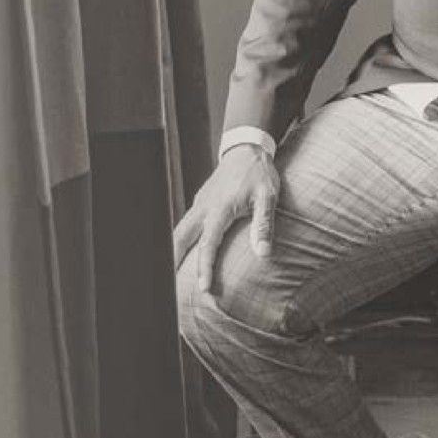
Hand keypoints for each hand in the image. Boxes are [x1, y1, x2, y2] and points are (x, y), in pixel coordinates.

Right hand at [172, 144, 281, 295]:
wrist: (247, 149)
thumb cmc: (259, 174)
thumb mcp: (268, 196)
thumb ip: (264, 225)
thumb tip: (263, 254)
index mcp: (220, 209)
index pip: (208, 244)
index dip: (204, 267)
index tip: (203, 288)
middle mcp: (204, 208)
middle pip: (181, 239)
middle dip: (173, 262)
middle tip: (169, 287)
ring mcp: (200, 204)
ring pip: (179, 232)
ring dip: (173, 252)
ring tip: (169, 276)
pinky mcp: (200, 203)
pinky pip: (186, 225)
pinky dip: (180, 242)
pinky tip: (181, 254)